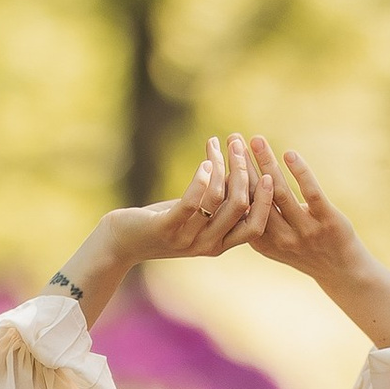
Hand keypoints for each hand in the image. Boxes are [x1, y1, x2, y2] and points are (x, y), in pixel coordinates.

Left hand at [54, 134, 274, 323]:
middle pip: (240, 207)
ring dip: (220, 165)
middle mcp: (207, 244)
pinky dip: (201, 179)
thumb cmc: (160, 224)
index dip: (265, 199)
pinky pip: (192, 203)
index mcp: (219, 244)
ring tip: (216, 143)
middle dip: (244, 171)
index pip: (255, 225)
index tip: (269, 171)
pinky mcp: (166, 229)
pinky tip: (204, 160)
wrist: (121, 243)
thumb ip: (217, 203)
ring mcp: (187, 239)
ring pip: (218, 199)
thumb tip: (239, 173)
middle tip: (240, 144)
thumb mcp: (194, 216)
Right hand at [240, 140, 361, 281]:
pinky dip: (300, 172)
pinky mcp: (327, 222)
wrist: (341, 270)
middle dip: (243, 166)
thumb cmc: (304, 248)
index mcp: (263, 242)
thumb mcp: (276, 240)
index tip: (219, 155)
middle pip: (256, 197)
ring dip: (267, 163)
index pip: (241, 208)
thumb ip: (258, 218)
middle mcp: (281, 239)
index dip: (229, 181)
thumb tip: (236, 185)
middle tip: (233, 139)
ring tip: (256, 140)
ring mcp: (304, 231)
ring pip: (280, 192)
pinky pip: (311, 194)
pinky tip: (289, 154)